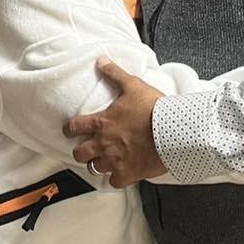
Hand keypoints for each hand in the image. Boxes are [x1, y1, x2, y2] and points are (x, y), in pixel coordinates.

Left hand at [64, 59, 165, 186]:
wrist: (173, 131)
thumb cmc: (153, 108)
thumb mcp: (133, 86)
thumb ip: (115, 74)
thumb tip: (100, 60)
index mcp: (102, 123)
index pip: (74, 127)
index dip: (70, 129)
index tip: (70, 130)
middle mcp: (103, 144)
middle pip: (80, 154)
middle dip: (81, 152)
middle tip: (87, 149)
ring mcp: (114, 161)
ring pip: (94, 169)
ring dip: (98, 165)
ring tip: (104, 161)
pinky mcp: (127, 174)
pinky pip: (113, 183)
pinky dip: (115, 179)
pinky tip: (120, 174)